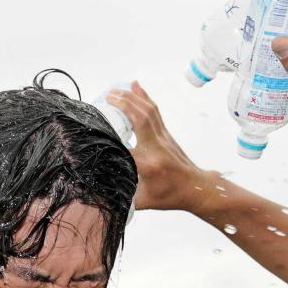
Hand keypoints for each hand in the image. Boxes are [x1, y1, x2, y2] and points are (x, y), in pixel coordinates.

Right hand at [106, 82, 204, 212]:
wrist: (195, 188)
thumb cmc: (169, 196)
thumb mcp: (143, 202)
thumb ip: (122, 197)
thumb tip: (100, 192)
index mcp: (149, 164)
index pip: (123, 148)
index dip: (108, 140)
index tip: (93, 133)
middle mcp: (157, 147)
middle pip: (139, 118)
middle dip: (123, 104)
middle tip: (106, 96)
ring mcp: (163, 138)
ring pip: (148, 110)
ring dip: (132, 97)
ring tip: (116, 89)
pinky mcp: (166, 134)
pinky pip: (154, 111)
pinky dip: (144, 97)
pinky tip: (135, 86)